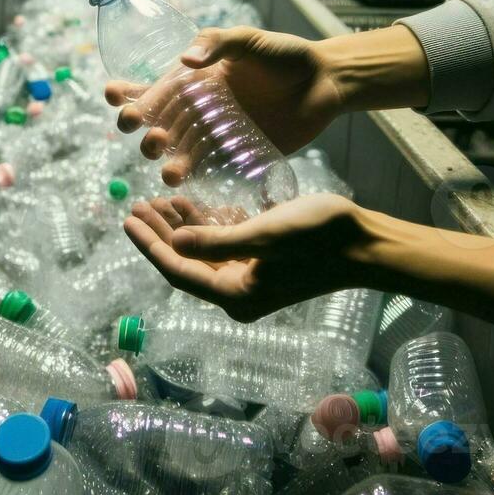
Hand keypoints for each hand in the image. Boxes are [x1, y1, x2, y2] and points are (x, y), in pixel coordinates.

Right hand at [105, 27, 345, 184]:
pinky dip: (192, 173)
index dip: (129, 92)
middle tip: (145, 136)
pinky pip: (207, 166)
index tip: (114, 96)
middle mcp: (201, 106)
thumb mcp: (250, 40)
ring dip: (167, 159)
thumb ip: (218, 44)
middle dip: (145, 130)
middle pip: (162, 121)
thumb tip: (185, 61)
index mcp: (197, 77)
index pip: (156, 86)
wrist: (326, 83)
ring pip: (181, 147)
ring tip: (166, 170)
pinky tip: (181, 179)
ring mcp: (217, 132)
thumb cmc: (287, 55)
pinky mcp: (237, 153)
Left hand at [124, 194, 374, 321]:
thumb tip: (175, 242)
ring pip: (204, 252)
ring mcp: (252, 277)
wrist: (366, 244)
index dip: (149, 245)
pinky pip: (225, 246)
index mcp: (234, 294)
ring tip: (159, 200)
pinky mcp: (265, 262)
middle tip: (137, 205)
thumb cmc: (317, 238)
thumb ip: (216, 240)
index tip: (127, 220)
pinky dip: (208, 226)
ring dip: (182, 227)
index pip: (178, 270)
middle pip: (186, 262)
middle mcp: (239, 292)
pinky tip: (192, 205)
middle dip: (160, 234)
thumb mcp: (263, 235)